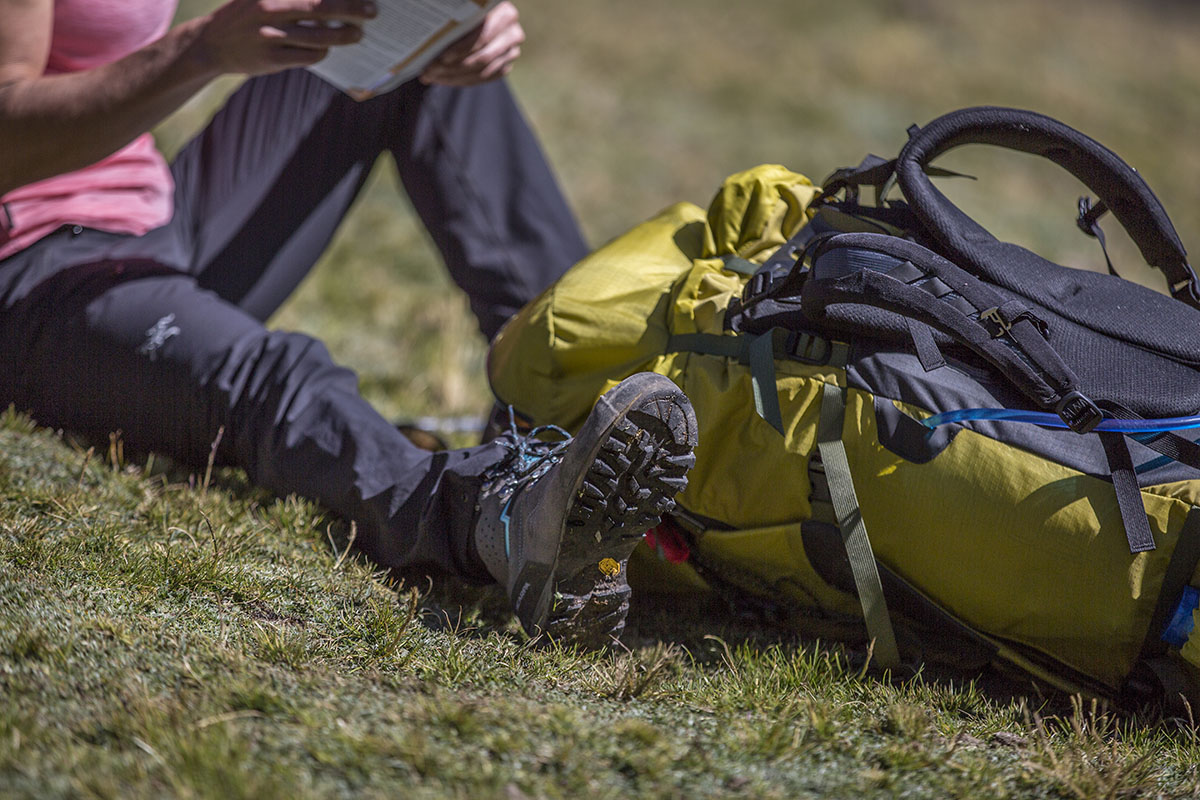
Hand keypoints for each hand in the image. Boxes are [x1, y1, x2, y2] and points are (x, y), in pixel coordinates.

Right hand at [196, 0, 376, 75]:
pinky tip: (327, 48)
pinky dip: (322, 51)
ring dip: (344, 35)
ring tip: (357, 34)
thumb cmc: (246, 14)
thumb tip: (331, 2)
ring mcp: (270, 35)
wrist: (211, 44)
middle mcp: (269, 8)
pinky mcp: (272, 59)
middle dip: (351, 9)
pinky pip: (309, 56)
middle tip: (372, 11)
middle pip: (321, 8)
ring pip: (319, 36)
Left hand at [420, 1, 523, 85]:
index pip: (483, 37)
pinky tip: (444, 78)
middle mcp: (513, 33)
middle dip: (454, 66)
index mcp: (505, 13)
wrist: (484, 18)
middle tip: (431, 71)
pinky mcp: (506, 66)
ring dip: (454, 76)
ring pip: (482, 71)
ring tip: (432, 76)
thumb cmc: (469, 11)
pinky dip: (462, 80)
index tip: (442, 57)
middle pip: (483, 57)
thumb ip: (456, 21)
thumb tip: (431, 41)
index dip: (462, 49)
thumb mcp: (465, 11)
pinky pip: (484, 78)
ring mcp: (512, 52)